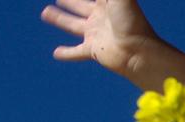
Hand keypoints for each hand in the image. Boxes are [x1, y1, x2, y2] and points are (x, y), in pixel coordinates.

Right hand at [40, 0, 164, 72]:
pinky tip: (56, 53)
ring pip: (73, 26)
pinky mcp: (93, 51)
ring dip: (61, 19)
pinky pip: (76, 52)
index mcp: (107, 4)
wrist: (139, 51)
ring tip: (45, 13)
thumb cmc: (131, 20)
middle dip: (70, 1)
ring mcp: (96, 35)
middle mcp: (101, 18)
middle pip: (81, 7)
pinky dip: (66, 53)